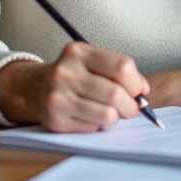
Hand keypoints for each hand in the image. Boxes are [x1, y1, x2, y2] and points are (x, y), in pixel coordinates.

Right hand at [0, 42, 148, 132]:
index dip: (137, 83)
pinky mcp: (55, 119)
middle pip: (116, 94)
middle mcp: (65, 72)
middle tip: (132, 109)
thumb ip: (120, 72)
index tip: (139, 91)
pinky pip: (93, 127)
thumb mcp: (93, 62)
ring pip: (107, 114)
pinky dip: (99, 125)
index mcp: (78, 52)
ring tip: (112, 112)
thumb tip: (144, 91)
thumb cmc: (74, 75)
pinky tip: (90, 116)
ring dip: (117, 117)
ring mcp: (58, 97)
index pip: (122, 67)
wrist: (35, 88)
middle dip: (131, 106)